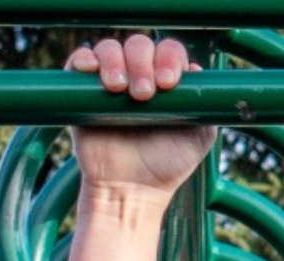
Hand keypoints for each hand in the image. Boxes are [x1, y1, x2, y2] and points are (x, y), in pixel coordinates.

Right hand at [66, 36, 214, 200]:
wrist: (130, 192)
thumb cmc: (165, 167)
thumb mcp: (200, 137)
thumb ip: (205, 105)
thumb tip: (194, 70)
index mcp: (165, 82)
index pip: (168, 51)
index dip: (169, 58)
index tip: (169, 83)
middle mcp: (137, 77)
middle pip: (139, 44)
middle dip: (143, 63)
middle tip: (144, 95)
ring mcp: (108, 83)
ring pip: (109, 48)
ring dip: (115, 61)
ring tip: (118, 89)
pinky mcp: (82, 94)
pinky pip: (79, 61)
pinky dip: (84, 59)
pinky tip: (92, 73)